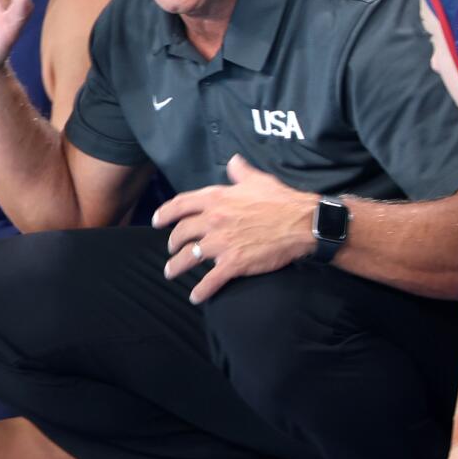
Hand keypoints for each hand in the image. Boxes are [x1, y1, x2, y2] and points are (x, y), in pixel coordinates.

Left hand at [152, 155, 318, 304]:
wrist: (301, 223)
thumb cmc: (281, 200)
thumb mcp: (258, 180)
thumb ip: (240, 172)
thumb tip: (234, 161)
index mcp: (216, 199)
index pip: (180, 205)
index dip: (165, 213)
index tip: (157, 221)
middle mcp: (213, 220)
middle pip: (181, 233)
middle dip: (172, 242)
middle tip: (171, 248)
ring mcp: (221, 243)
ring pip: (188, 257)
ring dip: (176, 266)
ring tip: (171, 271)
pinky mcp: (232, 263)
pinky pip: (210, 280)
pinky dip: (201, 291)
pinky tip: (196, 297)